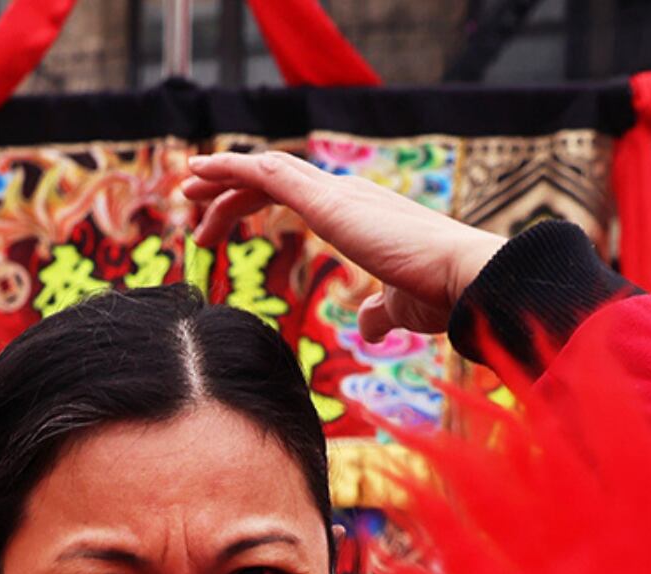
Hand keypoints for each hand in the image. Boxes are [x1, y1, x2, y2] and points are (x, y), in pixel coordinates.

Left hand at [182, 150, 504, 341]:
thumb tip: (366, 327)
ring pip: (265, 170)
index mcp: (361, 212)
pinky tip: (202, 173)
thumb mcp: (399, 307)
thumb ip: (378, 312)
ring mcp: (338, 193)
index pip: (298, 195)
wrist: (464, 278)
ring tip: (186, 188)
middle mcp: (347, 193)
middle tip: (193, 206)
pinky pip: (267, 174)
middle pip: (275, 178)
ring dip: (221, 176)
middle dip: (230, 190)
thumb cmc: (441, 293)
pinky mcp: (328, 201)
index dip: (255, 202)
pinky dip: (231, 169)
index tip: (221, 219)